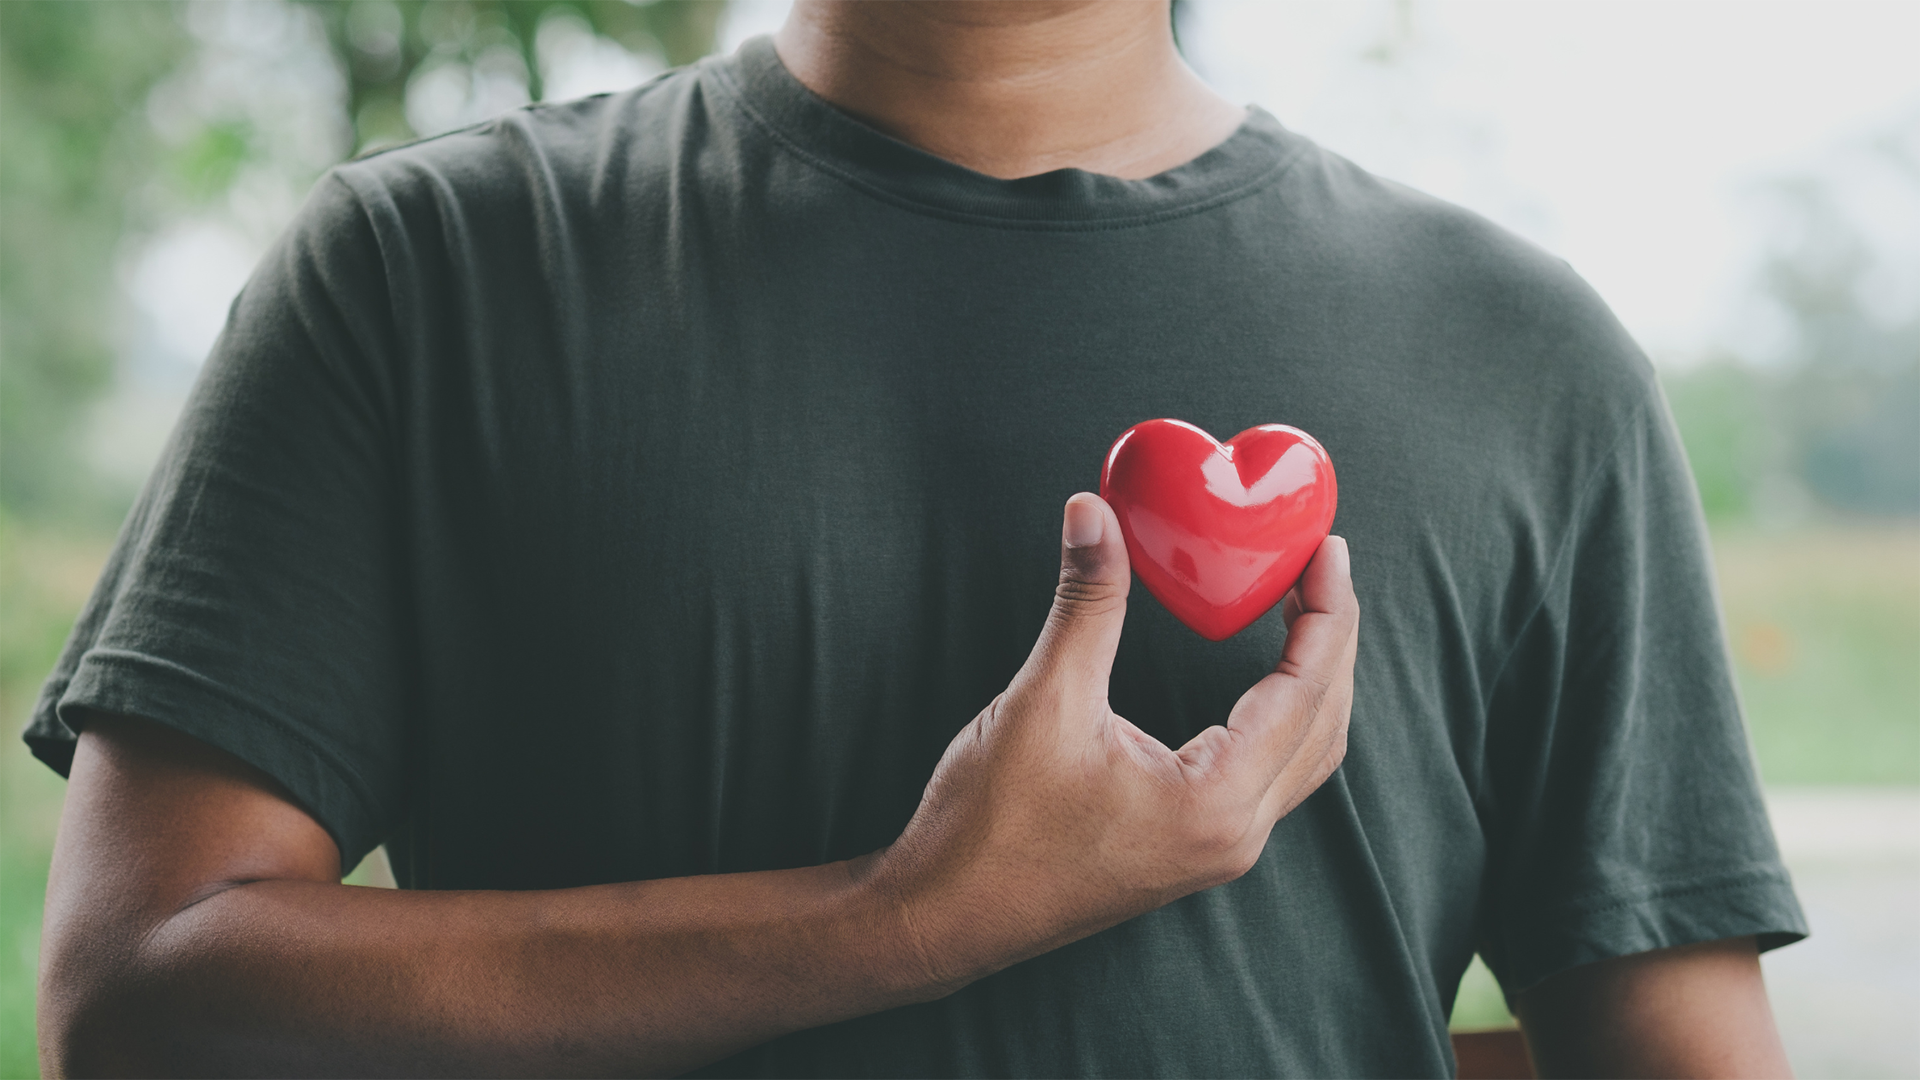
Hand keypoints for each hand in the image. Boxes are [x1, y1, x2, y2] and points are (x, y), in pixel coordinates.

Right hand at [861, 492, 1357, 990]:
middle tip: (1321, 564)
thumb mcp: (1044, 701)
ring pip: (1305, 757)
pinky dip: (1283, 718)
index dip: (1325, 611)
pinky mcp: (1191, 850)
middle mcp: (1233, 836)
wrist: (944, 916)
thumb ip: (1086, 603)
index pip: (1305, 691)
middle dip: (1332, 639)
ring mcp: (1215, 850)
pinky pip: (1270, 777)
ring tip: (1304, 611)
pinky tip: (1262, 679)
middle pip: (1324, 724)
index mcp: (1216, 803)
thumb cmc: (989, 828)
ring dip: (1315, 682)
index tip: (1327, 549)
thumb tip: (1093, 512)